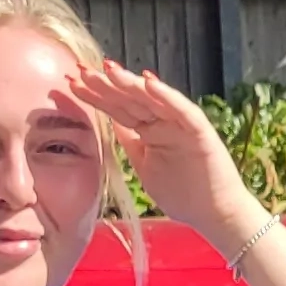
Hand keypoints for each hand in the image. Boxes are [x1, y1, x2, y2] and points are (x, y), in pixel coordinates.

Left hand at [59, 61, 258, 241]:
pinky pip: (182, 111)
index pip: (118, 108)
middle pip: (130, 99)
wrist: (215, 216)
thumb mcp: (144, 166)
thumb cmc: (183, 194)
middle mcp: (164, 122)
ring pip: (153, 99)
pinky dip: (166, 96)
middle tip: (80, 69)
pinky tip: (147, 81)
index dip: (96, 95)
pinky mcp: (200, 133)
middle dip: (105, 84)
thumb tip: (110, 123)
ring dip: (130, 83)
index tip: (70, 83)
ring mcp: (182, 125)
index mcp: (149, 130)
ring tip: (107, 69)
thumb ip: (130, 143)